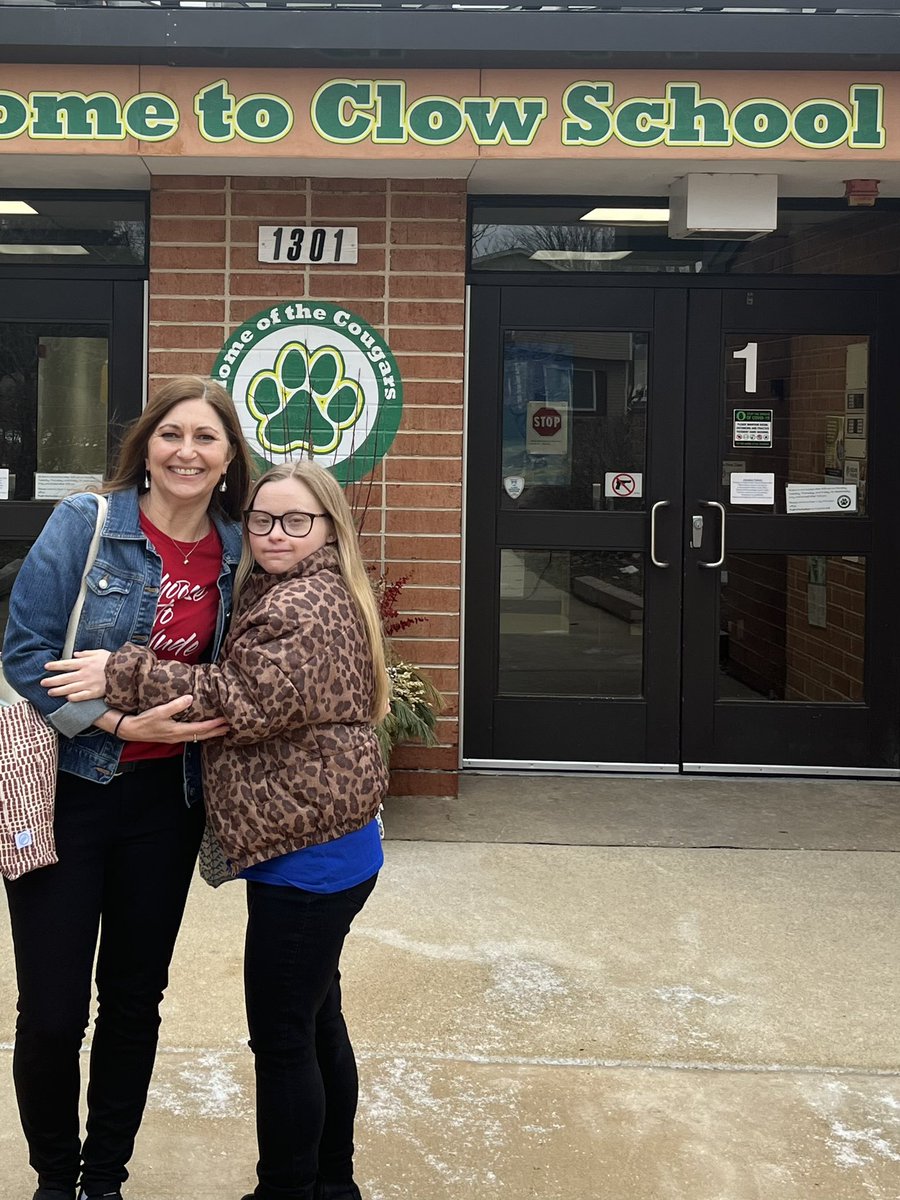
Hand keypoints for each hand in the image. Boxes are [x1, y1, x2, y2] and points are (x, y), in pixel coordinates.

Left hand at [42, 649, 111, 700]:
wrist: (125, 671)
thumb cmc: (112, 661)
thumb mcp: (99, 652)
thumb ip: (86, 653)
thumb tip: (76, 654)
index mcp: (85, 663)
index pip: (66, 664)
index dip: (55, 666)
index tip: (46, 667)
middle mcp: (84, 674)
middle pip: (64, 678)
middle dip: (52, 680)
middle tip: (43, 683)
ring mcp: (88, 684)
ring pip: (70, 688)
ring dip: (59, 691)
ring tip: (50, 692)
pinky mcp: (95, 692)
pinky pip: (81, 696)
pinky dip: (74, 697)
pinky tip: (67, 698)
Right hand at [96, 696, 229, 743]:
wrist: (130, 730)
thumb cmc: (144, 720)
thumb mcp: (159, 711)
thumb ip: (175, 705)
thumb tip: (190, 698)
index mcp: (178, 731)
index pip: (201, 728)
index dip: (214, 725)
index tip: (225, 720)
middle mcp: (179, 736)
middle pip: (202, 735)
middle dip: (217, 731)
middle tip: (231, 727)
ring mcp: (175, 738)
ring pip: (197, 737)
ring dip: (210, 733)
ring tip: (221, 729)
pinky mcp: (172, 736)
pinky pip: (191, 735)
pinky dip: (200, 733)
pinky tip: (203, 730)